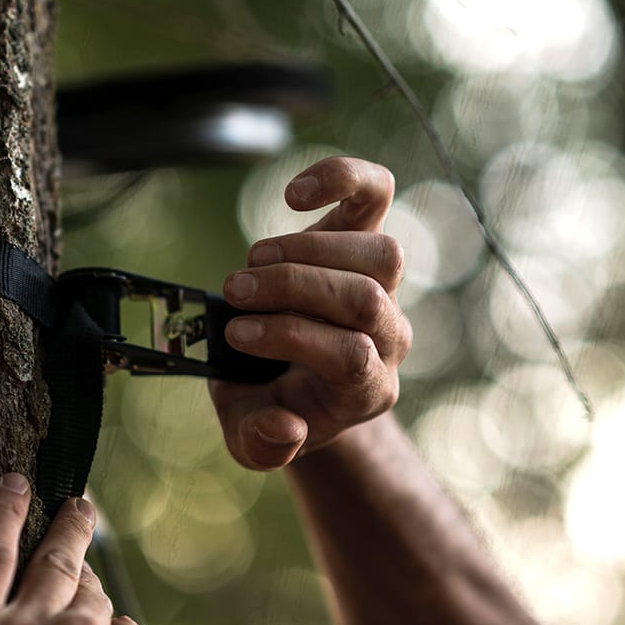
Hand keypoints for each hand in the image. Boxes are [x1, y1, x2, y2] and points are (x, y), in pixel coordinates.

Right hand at [210, 156, 411, 469]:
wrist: (290, 373)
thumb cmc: (271, 404)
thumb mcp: (254, 440)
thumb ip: (262, 445)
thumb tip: (285, 427)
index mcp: (366, 390)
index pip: (351, 357)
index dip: (291, 338)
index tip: (236, 334)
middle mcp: (388, 337)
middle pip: (366, 300)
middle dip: (293, 290)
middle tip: (236, 291)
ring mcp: (385, 285)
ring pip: (382, 254)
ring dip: (310, 250)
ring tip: (255, 260)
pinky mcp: (365, 235)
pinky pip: (378, 194)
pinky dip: (342, 180)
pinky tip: (294, 195)